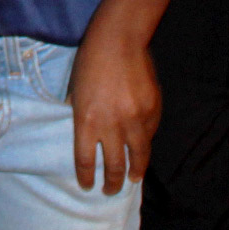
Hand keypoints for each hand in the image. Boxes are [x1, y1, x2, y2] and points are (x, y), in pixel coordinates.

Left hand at [68, 31, 157, 193]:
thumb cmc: (90, 61)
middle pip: (113, 166)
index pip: (85, 160)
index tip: (88, 186)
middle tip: (110, 190)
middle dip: (111, 183)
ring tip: (132, 179)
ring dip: (134, 172)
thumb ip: (81, 114)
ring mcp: (135, 120)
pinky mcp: (153, 111)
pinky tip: (141, 149)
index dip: (86, 177)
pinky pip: (149, 135)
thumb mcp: (75, 90)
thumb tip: (87, 134)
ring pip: (137, 157)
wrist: (119, 39)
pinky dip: (144, 144)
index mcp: (86, 120)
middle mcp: (111, 125)